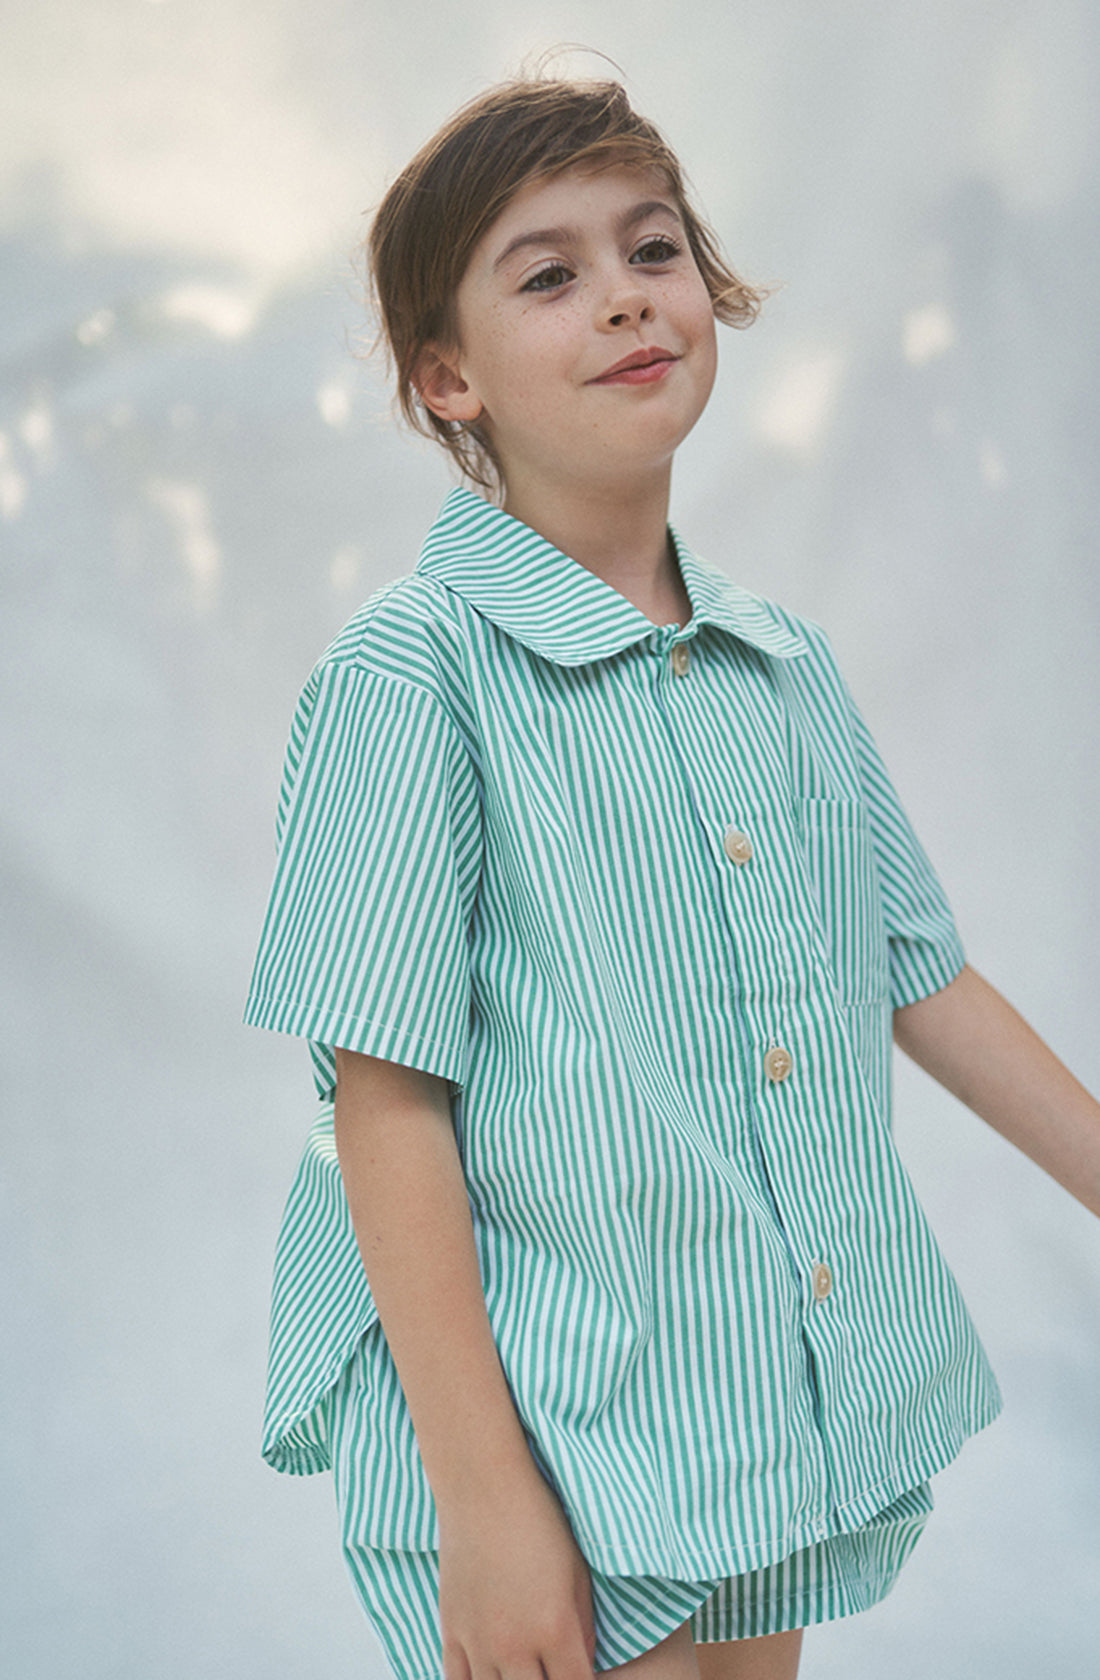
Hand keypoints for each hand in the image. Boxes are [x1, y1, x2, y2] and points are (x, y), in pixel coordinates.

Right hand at [437, 1464, 597, 1679]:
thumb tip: (584, 1665)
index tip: (582, 1676)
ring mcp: (478, 1641)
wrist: (483, 1487)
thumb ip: (584, 1628)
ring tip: (524, 1671)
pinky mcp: (450, 1631)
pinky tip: (491, 1677)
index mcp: (555, 1629)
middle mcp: (515, 1645)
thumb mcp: (577, 1571)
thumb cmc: (538, 1520)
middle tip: (551, 1670)